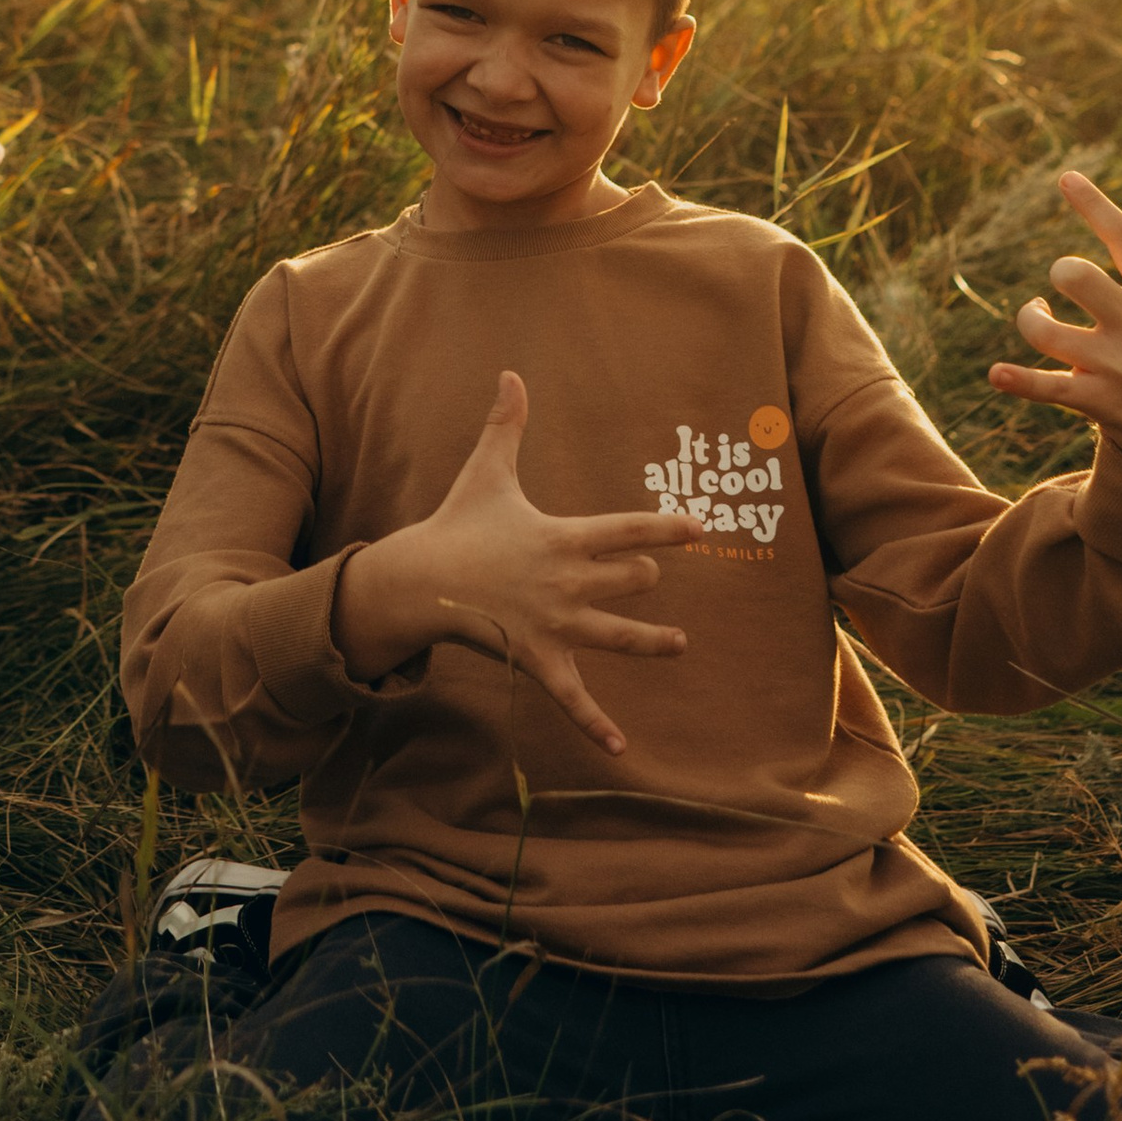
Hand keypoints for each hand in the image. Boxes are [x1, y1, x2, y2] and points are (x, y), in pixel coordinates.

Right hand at [338, 370, 700, 756]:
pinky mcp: (538, 659)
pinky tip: (620, 747)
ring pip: (619, 636)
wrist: (421, 580)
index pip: (628, 531)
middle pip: (630, 582)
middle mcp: (567, 582)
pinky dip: (595, 724)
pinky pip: (573, 697)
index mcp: (562, 537)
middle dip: (643, 578)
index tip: (699, 529)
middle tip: (647, 578)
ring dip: (652, 642)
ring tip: (680, 644)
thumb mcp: (486, 471)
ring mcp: (555, 625)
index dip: (666, 529)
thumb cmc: (458, 524)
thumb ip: (505, 425)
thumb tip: (511, 373)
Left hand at [988, 170, 1121, 503]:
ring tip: (1038, 320)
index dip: (1095, 205)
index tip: (1066, 177)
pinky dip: (1018, 381)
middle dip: (1059, 273)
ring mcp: (1114, 365)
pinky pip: (1048, 388)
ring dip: (1030, 320)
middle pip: (1076, 276)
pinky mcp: (1099, 401)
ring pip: (1046, 331)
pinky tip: (997, 374)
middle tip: (1059, 288)